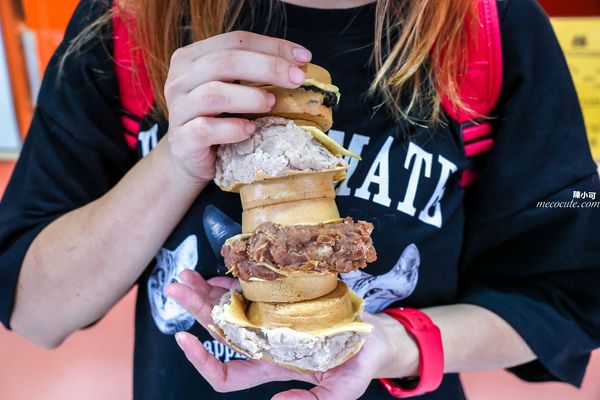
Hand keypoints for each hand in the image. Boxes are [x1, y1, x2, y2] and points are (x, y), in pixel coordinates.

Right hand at [162, 31, 312, 184]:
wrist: (189, 158)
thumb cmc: (217, 119)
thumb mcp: (232, 89)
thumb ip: (254, 73)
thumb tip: (300, 65)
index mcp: (192, 58)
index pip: (235, 41)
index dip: (272, 46)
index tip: (304, 58)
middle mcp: (179, 80)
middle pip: (223, 62)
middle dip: (267, 67)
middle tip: (297, 79)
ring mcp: (177, 110)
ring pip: (213, 94)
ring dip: (249, 97)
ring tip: (272, 104)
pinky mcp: (182, 140)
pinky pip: (205, 129)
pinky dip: (232, 128)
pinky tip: (251, 130)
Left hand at [166, 270, 419, 399]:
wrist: (376, 339)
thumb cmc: (359, 366)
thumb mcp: (341, 393)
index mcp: (271, 366)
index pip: (226, 372)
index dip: (201, 360)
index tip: (182, 338)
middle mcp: (264, 342)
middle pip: (220, 329)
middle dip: (196, 310)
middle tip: (176, 287)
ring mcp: (272, 319)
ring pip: (230, 307)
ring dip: (206, 291)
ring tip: (186, 274)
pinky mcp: (284, 300)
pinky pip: (252, 290)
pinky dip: (234, 282)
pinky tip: (219, 273)